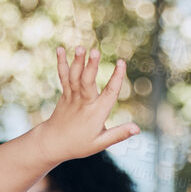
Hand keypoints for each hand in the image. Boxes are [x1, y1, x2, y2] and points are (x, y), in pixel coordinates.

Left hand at [34, 45, 138, 162]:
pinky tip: (61, 49)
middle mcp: (84, 103)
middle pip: (87, 82)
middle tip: (95, 51)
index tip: (121, 63)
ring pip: (75, 77)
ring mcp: (72, 97)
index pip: (109, 94)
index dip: (116, 78)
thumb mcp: (100, 143)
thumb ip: (119, 134)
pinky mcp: (65, 94)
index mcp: (96, 114)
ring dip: (77, 62)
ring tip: (81, 47)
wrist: (53, 143)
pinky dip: (61, 63)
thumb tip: (138, 129)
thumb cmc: (79, 144)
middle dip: (91, 67)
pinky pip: (63, 77)